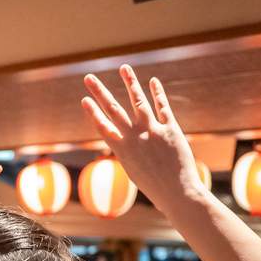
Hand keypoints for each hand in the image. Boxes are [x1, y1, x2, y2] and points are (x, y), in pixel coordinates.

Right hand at [81, 65, 206, 211]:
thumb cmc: (154, 186)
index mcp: (122, 150)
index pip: (102, 126)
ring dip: (130, 82)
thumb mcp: (134, 170)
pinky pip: (162, 107)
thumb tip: (126, 140)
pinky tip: (152, 81)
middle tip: (88, 78)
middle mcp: (134, 138)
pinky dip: (157, 93)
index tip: (84, 99)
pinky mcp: (170, 129)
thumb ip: (129, 151)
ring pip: (138, 101)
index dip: (92, 112)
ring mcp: (153, 131)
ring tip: (123, 68)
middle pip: (114, 109)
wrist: (177, 193)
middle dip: (99, 92)